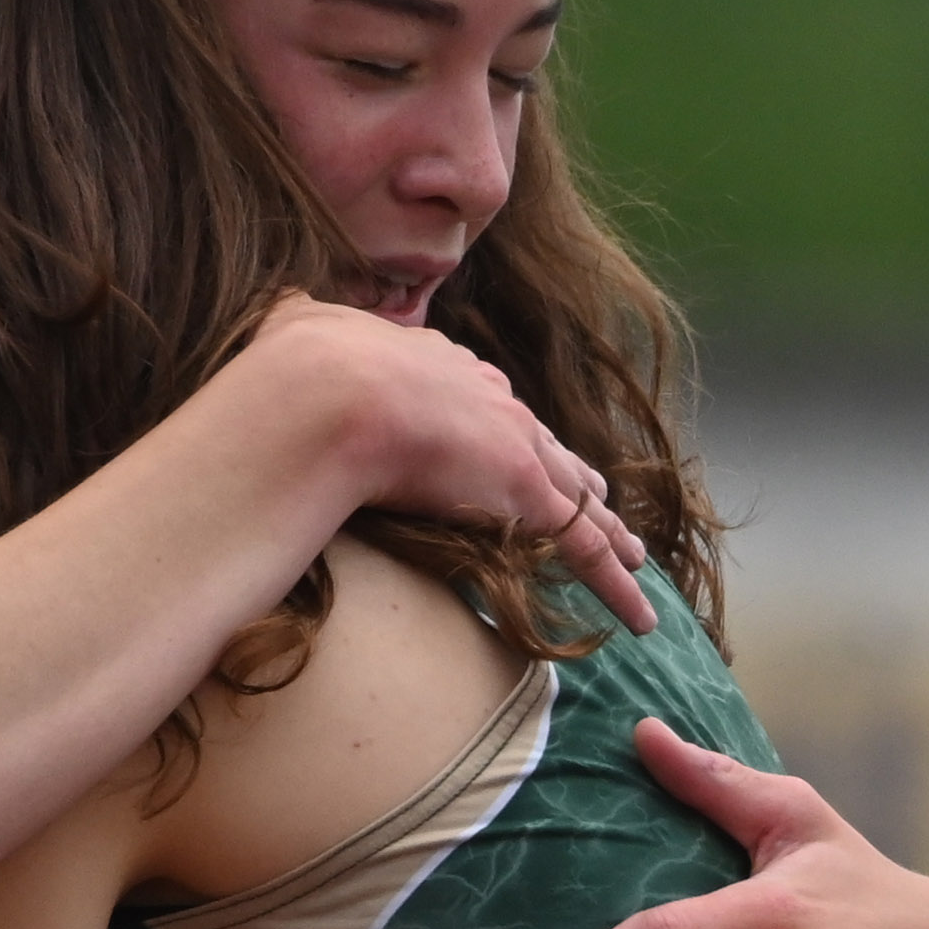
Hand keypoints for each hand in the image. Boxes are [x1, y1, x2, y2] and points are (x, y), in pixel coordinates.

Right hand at [239, 296, 660, 630]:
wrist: (329, 395)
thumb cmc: (303, 368)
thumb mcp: (299, 331)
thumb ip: (302, 325)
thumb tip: (287, 312)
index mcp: (439, 366)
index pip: (484, 404)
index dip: (503, 430)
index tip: (514, 446)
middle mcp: (489, 402)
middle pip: (544, 447)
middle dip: (572, 475)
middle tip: (597, 496)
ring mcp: (515, 449)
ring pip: (577, 499)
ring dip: (608, 531)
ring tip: (634, 555)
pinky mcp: (530, 499)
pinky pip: (586, 550)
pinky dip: (616, 585)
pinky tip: (640, 616)